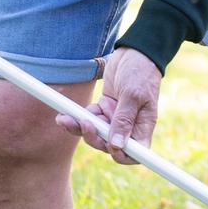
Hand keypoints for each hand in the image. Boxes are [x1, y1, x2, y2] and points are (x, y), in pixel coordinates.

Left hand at [56, 46, 161, 164]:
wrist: (133, 51)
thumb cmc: (140, 72)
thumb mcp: (133, 95)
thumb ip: (123, 120)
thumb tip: (117, 146)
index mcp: (142, 127)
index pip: (133, 154)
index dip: (120, 156)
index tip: (107, 146)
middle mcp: (129, 126)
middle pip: (108, 145)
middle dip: (93, 137)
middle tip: (84, 123)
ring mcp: (115, 118)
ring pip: (95, 133)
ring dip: (80, 128)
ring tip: (65, 119)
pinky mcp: (105, 109)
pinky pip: (89, 119)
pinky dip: (78, 117)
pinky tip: (68, 112)